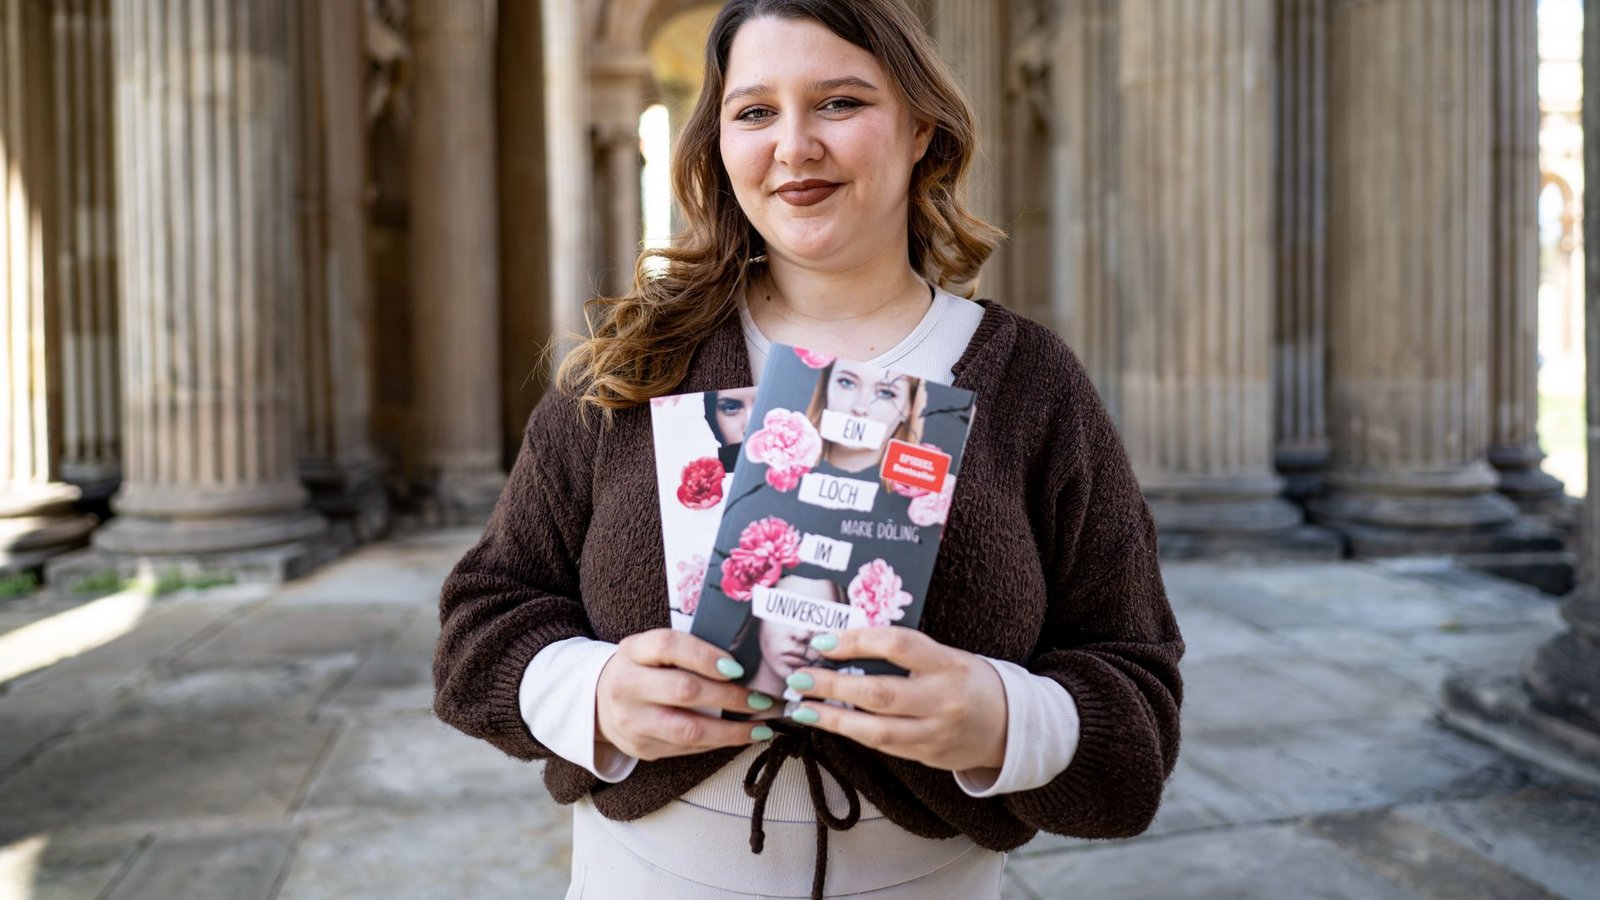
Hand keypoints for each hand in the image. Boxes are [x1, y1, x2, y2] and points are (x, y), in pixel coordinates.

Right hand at [595, 628, 775, 760]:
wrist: (600, 702)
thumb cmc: (643, 669)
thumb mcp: (654, 650)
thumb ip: (689, 651)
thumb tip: (745, 665)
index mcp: (633, 651)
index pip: (669, 646)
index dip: (706, 656)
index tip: (738, 667)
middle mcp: (627, 686)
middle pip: (684, 690)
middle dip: (731, 696)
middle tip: (762, 699)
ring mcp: (632, 721)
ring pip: (688, 729)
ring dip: (732, 730)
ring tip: (761, 727)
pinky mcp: (642, 748)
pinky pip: (687, 748)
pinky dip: (719, 743)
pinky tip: (741, 736)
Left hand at [785, 627, 1007, 771]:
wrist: (1011, 726)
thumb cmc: (970, 680)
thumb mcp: (947, 656)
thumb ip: (906, 654)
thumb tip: (848, 645)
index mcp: (949, 663)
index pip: (898, 646)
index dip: (857, 642)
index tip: (823, 642)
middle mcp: (943, 700)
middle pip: (879, 693)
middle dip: (833, 686)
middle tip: (800, 678)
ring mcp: (935, 733)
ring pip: (876, 731)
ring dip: (833, 720)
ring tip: (804, 709)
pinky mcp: (927, 756)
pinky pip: (883, 746)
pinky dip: (853, 733)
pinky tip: (831, 722)